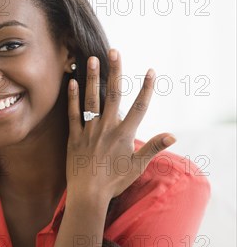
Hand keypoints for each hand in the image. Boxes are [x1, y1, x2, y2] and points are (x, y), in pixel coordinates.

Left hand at [66, 49, 175, 203]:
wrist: (88, 195)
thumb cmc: (115, 182)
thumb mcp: (138, 166)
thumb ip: (154, 147)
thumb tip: (173, 135)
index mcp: (124, 134)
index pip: (139, 106)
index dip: (146, 88)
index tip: (151, 71)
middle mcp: (107, 128)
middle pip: (113, 94)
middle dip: (115, 71)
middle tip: (114, 51)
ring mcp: (89, 131)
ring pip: (91, 99)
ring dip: (91, 78)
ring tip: (91, 58)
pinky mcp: (74, 137)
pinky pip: (73, 114)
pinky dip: (72, 98)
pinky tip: (72, 82)